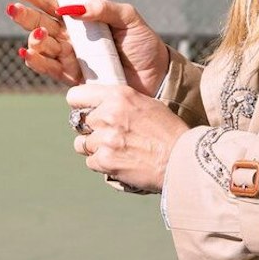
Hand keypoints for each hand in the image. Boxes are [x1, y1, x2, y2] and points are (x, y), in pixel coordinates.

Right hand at [0, 0, 171, 93]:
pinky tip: (28, 53)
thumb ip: (104, 8)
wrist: (156, 77)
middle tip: (12, 7)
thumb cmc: (143, 44)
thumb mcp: (128, 18)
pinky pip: (49, 68)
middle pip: (39, 22)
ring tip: (36, 35)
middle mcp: (71, 36)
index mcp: (81, 17)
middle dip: (23, 14)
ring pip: (41, 46)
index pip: (51, 1)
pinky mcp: (73, 77)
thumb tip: (74, 7)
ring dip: (33, 39)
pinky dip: (36, 61)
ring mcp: (70, 56)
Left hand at [66, 81, 189, 192]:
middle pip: (79, 122)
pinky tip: (121, 162)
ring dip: (95, 148)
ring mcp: (105, 139)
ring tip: (118, 150)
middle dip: (92, 130)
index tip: (87, 112)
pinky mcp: (105, 160)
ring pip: (82, 144)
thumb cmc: (168, 132)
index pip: (76, 96)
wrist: (182, 159)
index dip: (80, 106)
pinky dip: (103, 164)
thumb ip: (121, 102)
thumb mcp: (146, 104)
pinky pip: (91, 162)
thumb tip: (99, 106)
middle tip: (111, 136)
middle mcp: (108, 115)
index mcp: (119, 96)